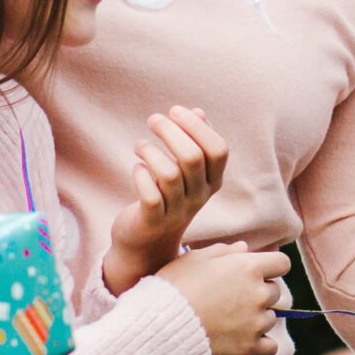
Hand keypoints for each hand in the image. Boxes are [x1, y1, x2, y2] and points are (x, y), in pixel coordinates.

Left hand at [104, 106, 228, 295]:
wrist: (148, 243)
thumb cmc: (168, 198)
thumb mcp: (187, 172)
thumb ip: (195, 142)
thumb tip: (197, 112)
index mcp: (212, 182)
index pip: (218, 150)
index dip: (198, 127)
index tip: (176, 111)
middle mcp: (199, 197)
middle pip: (192, 158)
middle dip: (171, 131)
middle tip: (153, 119)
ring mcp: (177, 211)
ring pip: (169, 174)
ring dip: (151, 152)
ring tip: (140, 144)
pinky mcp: (153, 221)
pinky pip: (150, 196)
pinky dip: (141, 175)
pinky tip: (136, 167)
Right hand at [154, 242, 290, 354]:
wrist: (159, 328)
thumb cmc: (174, 288)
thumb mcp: (194, 259)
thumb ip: (223, 252)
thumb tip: (244, 248)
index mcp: (249, 267)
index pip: (282, 263)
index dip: (270, 268)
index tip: (255, 274)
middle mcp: (259, 293)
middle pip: (275, 291)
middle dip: (259, 293)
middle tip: (232, 300)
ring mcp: (256, 322)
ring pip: (270, 318)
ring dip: (256, 319)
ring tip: (228, 321)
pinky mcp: (249, 348)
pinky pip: (270, 346)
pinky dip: (260, 344)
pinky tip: (243, 341)